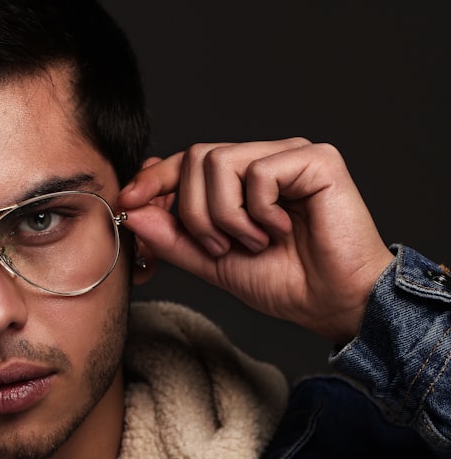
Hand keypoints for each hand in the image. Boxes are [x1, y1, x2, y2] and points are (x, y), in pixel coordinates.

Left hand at [116, 138, 393, 344]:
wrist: (331, 303)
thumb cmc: (283, 281)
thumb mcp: (211, 261)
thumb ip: (171, 237)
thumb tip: (131, 211)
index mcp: (239, 179)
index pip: (185, 162)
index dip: (153, 178)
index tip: (128, 201)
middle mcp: (263, 159)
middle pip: (195, 157)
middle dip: (193, 211)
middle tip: (219, 247)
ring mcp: (289, 155)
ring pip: (219, 162)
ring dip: (225, 215)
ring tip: (252, 242)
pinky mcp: (317, 160)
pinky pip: (259, 172)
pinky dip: (259, 211)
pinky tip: (279, 230)